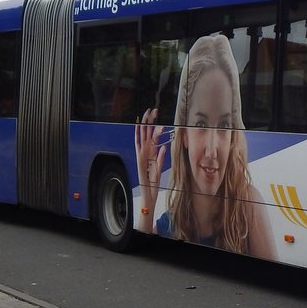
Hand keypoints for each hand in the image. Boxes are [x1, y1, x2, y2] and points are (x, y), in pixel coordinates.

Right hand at [135, 108, 166, 232]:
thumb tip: (165, 146)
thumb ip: (161, 157)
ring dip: (147, 128)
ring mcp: (142, 159)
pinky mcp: (142, 164)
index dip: (152, 125)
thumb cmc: (153, 184)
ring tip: (150, 117)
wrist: (148, 197)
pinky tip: (155, 136)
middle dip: (148, 122)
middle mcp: (144, 155)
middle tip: (152, 110)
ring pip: (144, 139)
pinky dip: (150, 145)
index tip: (155, 114)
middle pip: (146, 134)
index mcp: (149, 154)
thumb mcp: (159, 168)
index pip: (150, 136)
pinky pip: (146, 153)